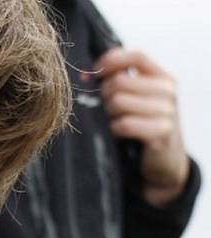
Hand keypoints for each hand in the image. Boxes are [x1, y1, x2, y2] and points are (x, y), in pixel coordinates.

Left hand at [97, 47, 189, 205]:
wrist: (165, 162)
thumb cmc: (145, 128)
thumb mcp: (141, 101)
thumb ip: (124, 83)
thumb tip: (88, 73)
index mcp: (163, 78)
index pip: (136, 57)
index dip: (112, 61)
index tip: (95, 72)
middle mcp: (168, 91)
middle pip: (121, 81)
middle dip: (104, 94)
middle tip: (104, 108)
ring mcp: (167, 112)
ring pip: (119, 102)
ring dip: (108, 114)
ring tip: (112, 122)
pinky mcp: (160, 133)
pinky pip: (124, 124)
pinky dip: (114, 129)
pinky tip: (115, 133)